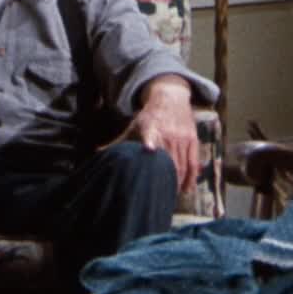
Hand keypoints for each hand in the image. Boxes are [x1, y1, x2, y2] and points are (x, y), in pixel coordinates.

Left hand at [124, 75, 198, 198]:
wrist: (171, 98)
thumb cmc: (149, 116)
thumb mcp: (134, 126)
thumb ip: (119, 142)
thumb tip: (98, 153)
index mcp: (151, 129)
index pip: (149, 136)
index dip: (149, 143)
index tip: (148, 150)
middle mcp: (168, 134)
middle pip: (169, 160)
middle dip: (165, 179)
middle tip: (158, 195)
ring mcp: (182, 139)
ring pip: (182, 165)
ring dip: (177, 182)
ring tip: (170, 195)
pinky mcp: (193, 141)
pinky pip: (193, 163)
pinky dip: (191, 178)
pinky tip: (186, 189)